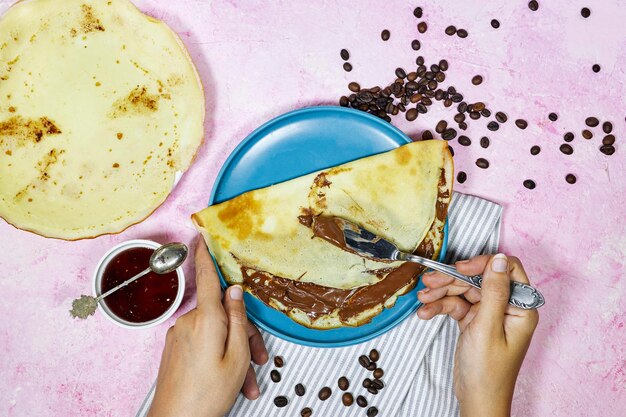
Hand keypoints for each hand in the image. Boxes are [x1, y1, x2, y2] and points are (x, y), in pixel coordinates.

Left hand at [148, 237, 267, 416]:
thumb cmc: (207, 395)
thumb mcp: (237, 356)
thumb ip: (239, 319)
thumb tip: (236, 292)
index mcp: (206, 320)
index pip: (207, 277)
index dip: (206, 254)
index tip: (203, 235)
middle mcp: (189, 322)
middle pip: (222, 313)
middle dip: (243, 335)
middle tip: (256, 360)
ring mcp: (179, 335)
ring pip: (215, 331)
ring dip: (233, 351)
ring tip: (244, 381)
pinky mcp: (175, 348)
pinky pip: (202, 343)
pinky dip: (218, 356)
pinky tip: (228, 378)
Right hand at [417, 254, 538, 416]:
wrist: (476, 400)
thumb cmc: (488, 372)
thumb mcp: (488, 327)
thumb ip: (494, 291)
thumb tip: (499, 259)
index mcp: (521, 307)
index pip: (505, 270)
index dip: (481, 265)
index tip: (459, 268)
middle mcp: (507, 307)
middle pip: (478, 280)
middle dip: (452, 280)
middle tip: (430, 281)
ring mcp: (489, 314)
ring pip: (463, 291)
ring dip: (441, 293)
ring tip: (422, 297)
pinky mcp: (473, 321)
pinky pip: (455, 305)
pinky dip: (440, 307)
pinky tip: (425, 312)